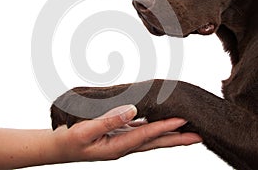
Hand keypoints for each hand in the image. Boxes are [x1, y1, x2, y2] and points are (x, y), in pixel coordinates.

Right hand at [46, 105, 201, 162]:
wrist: (60, 148)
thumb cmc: (70, 140)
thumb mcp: (86, 131)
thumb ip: (108, 121)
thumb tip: (132, 111)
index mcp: (117, 147)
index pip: (146, 136)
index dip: (164, 128)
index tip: (182, 121)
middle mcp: (124, 147)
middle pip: (155, 142)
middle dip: (177, 139)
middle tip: (199, 135)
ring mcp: (122, 143)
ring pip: (151, 139)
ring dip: (168, 135)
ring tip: (185, 132)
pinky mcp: (119, 137)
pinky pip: (140, 133)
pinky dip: (153, 129)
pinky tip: (159, 125)